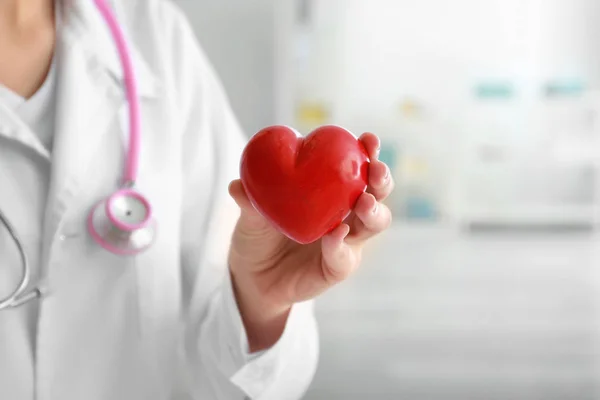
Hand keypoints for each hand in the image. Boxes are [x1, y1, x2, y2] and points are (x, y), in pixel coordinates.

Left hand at [228, 132, 393, 351]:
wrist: (252, 276)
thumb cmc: (258, 234)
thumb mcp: (251, 215)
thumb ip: (249, 200)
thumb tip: (237, 185)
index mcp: (332, 191)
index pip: (357, 168)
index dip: (368, 152)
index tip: (369, 139)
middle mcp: (346, 213)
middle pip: (376, 193)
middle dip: (382, 179)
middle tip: (375, 170)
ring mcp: (346, 241)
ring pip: (374, 224)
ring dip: (373, 211)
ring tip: (364, 203)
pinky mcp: (338, 267)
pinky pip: (345, 256)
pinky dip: (342, 245)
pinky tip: (335, 235)